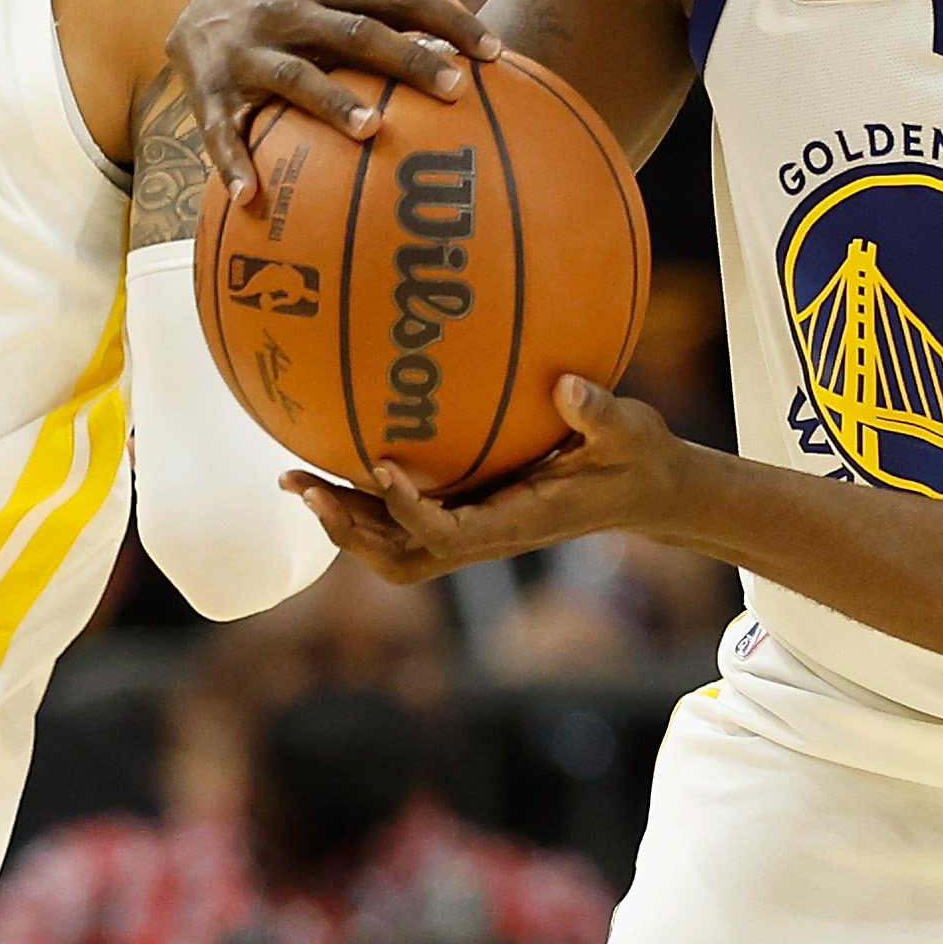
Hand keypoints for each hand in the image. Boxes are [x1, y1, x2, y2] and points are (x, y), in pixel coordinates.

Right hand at [172, 0, 489, 206]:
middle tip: (454, 90)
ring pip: (296, 78)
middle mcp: (287, 12)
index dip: (447, 21)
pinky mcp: (212, 95)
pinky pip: (221, 133)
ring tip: (372, 132)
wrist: (194, 5)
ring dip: (333, 104)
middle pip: (356, 34)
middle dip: (406, 59)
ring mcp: (249, 54)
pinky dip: (234, 164)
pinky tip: (252, 198)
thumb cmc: (292, 6)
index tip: (494, 52)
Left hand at [296, 381, 701, 583]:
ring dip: (344, 521)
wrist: (646, 491)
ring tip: (297, 479)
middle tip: (301, 484)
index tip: (380, 463)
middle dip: (348, 528)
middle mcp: (488, 536)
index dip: (408, 509)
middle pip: (401, 557)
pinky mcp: (471, 513)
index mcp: (520, 524)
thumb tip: (567, 386)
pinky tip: (339, 456)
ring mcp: (475, 529)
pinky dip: (365, 499)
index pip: (451, 536)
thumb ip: (601, 412)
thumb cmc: (639, 458)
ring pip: (393, 548)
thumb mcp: (632, 431)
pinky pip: (404, 520)